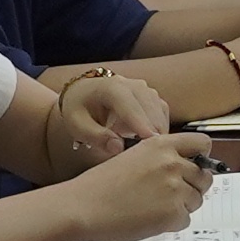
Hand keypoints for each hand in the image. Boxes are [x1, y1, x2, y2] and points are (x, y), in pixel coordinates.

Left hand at [33, 71, 174, 173]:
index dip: (141, 124)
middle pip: (150, 108)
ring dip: (156, 130)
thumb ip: (96, 137)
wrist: (82, 94)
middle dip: (153, 131)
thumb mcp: (77, 125)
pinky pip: (161, 112)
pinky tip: (148, 140)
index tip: (151, 141)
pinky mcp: (151, 97)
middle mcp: (131, 84)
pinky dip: (159, 127)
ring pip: (159, 110)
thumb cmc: (78, 110)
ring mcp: (144, 89)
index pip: (130, 106)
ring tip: (146, 149)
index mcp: (111, 88)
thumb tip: (118, 148)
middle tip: (150, 156)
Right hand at [58, 134, 215, 240]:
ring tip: (153, 207)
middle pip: (204, 177)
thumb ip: (161, 158)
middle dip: (191, 188)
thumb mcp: (133, 156)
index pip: (202, 144)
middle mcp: (172, 163)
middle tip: (168, 196)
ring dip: (181, 207)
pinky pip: (185, 220)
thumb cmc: (101, 185)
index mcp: (162, 145)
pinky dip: (171, 224)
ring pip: (196, 200)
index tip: (195, 166)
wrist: (83, 206)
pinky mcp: (172, 213)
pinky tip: (149, 219)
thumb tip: (187, 167)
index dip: (202, 158)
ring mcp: (174, 188)